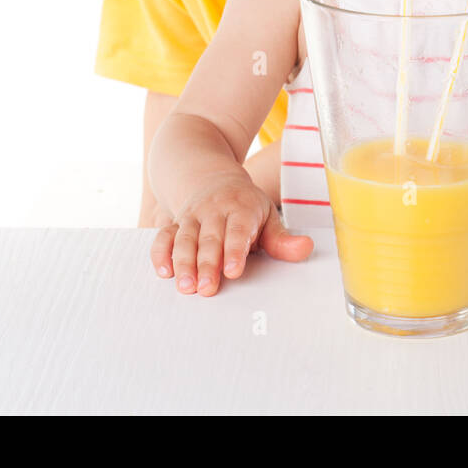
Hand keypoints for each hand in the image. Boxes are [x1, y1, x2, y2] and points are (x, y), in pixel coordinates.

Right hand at [149, 165, 312, 295]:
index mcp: (240, 208)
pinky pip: (164, 236)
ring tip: (185, 286)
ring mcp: (191, 216)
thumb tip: (306, 248)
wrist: (212, 178)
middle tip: (207, 290)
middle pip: (209, 238)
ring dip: (183, 263)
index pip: (238, 230)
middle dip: (207, 264)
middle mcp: (213, 211)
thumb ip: (282, 239)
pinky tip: (164, 272)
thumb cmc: (246, 205)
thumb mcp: (267, 216)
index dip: (235, 250)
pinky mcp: (174, 222)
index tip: (233, 272)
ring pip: (185, 239)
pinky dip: (161, 253)